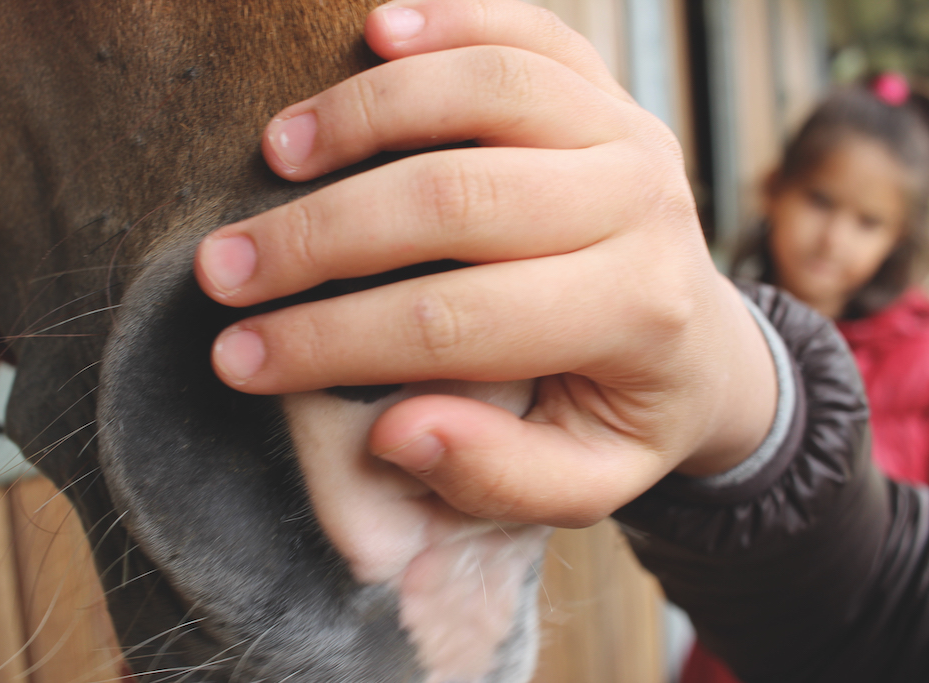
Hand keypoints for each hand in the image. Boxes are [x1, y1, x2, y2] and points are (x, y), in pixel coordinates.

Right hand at [194, 0, 776, 527]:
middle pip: (452, 199)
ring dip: (364, 113)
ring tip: (277, 151)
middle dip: (318, 235)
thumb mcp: (586, 481)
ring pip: (484, 88)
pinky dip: (446, 19)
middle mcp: (639, 206)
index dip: (329, 341)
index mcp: (632, 313)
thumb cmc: (626, 411)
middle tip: (224, 266)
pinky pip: (526, 30)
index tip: (237, 358)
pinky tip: (374, 32)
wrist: (704, 343)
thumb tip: (395, 428)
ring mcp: (627, 130)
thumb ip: (499, 475)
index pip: (451, 322)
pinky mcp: (609, 88)